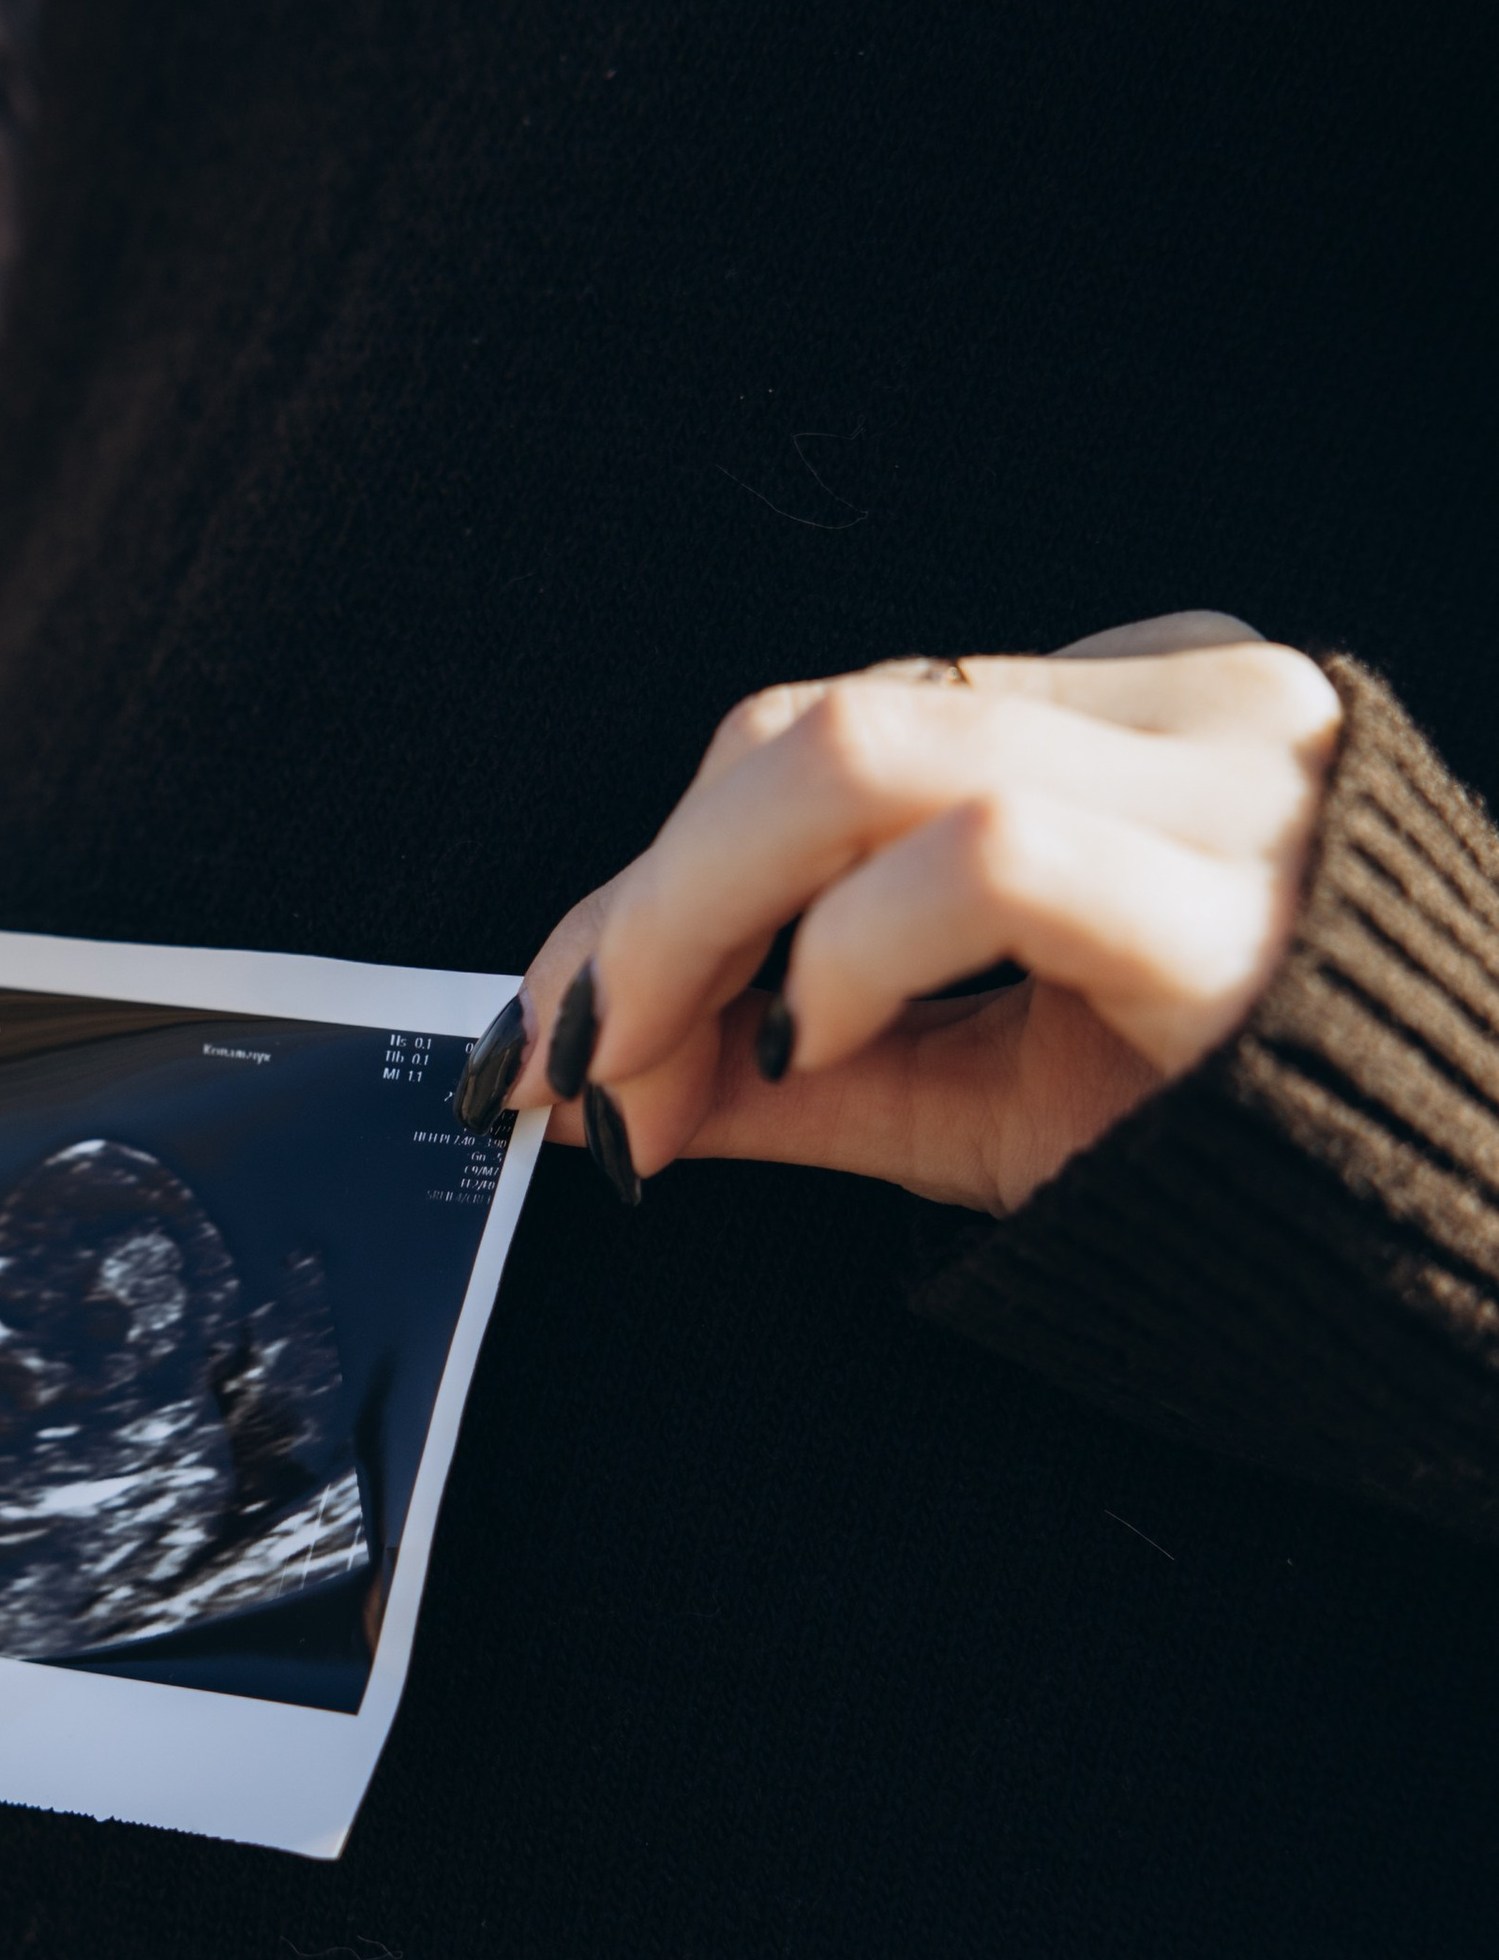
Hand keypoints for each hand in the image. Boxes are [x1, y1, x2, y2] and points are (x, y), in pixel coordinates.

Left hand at [495, 616, 1341, 1215]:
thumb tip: (608, 1079)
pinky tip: (815, 1040)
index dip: (653, 876)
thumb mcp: (985, 1091)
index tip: (554, 1023)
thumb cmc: (1244, 1155)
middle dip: (644, 901)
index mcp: (1122, 720)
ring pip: (872, 752)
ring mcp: (1220, 787)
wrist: (1485, 1247)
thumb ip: (798, 1066)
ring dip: (700, 915)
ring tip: (649, 1060)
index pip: (823, 735)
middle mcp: (1178, 712)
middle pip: (816, 727)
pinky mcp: (1240, 902)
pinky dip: (850, 947)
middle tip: (566, 1054)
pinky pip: (986, 854)